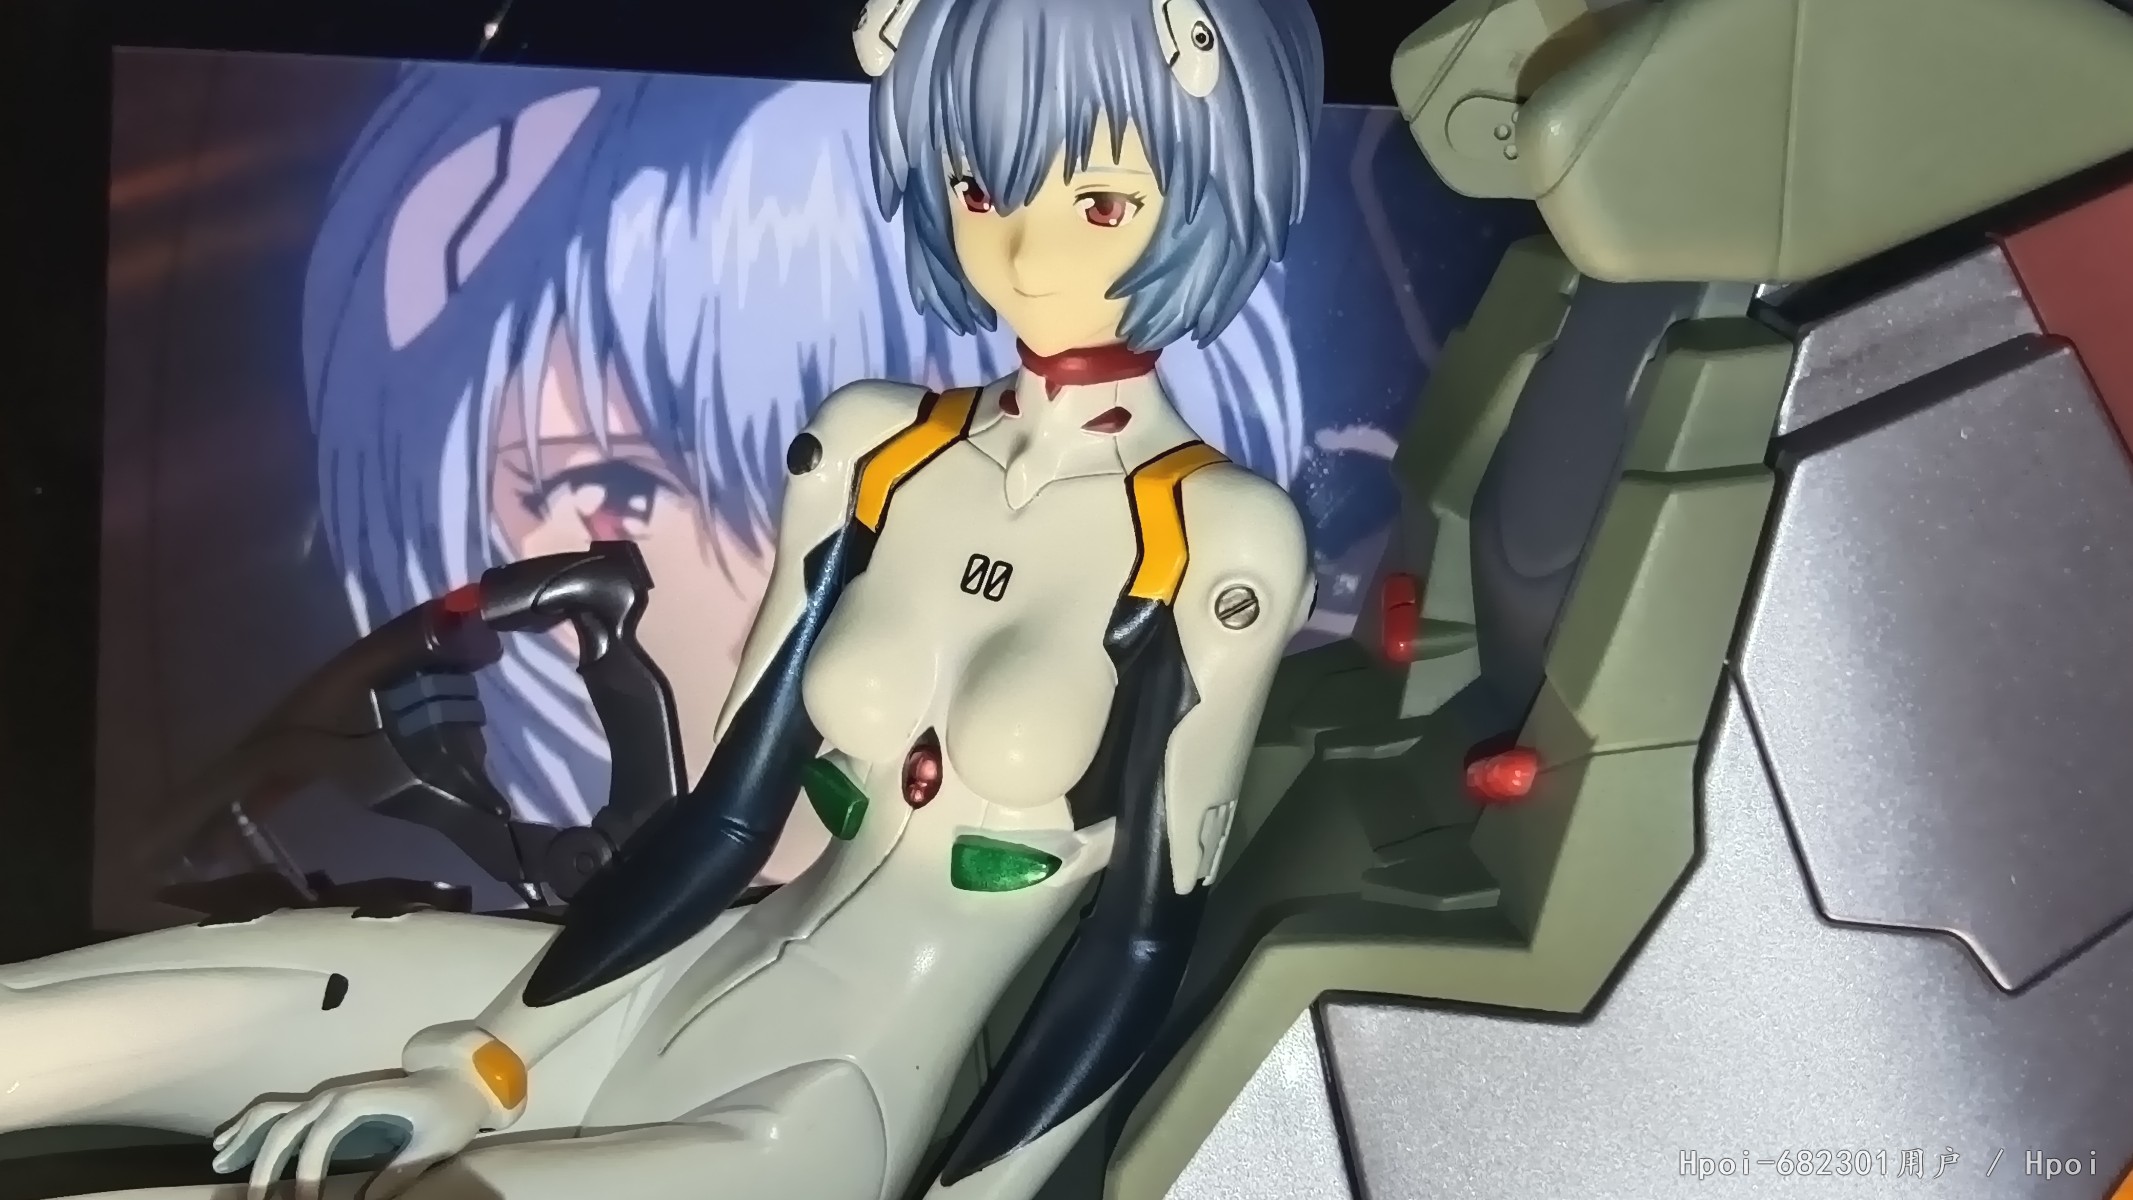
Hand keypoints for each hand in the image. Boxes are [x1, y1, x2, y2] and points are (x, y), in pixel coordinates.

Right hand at [212, 1068, 489, 1199]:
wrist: (460, 1079)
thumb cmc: (450, 1112)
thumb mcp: (433, 1145)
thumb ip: (398, 1174)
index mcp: (357, 1101)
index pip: (317, 1140)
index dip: (305, 1175)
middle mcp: (334, 1094)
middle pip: (284, 1128)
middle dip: (264, 1167)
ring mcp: (327, 1095)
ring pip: (272, 1112)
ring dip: (243, 1137)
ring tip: (219, 1163)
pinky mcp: (328, 1101)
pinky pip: (279, 1109)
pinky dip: (250, 1123)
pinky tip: (228, 1141)